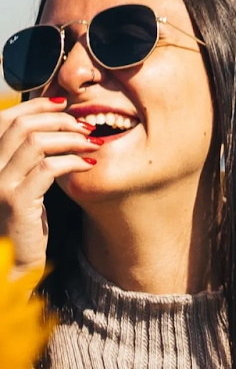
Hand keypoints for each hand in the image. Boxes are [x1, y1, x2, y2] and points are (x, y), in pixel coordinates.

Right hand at [0, 97, 97, 270]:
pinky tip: (89, 165)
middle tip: (86, 126)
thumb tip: (56, 132)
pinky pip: (48, 169)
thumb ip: (30, 161)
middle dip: (59, 120)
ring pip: (35, 143)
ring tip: (92, 143)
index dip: (36, 106)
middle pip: (21, 126)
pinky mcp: (17, 203)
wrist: (11, 263)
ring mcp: (0, 184)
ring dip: (70, 138)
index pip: (5, 118)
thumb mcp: (24, 186)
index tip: (65, 105)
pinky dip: (72, 162)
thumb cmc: (24, 225)